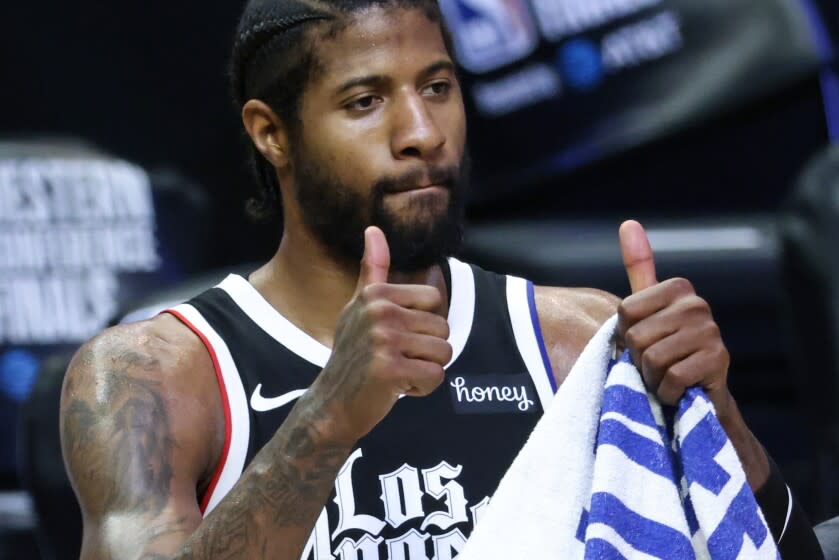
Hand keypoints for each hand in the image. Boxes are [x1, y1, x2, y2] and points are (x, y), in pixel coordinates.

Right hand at [309, 226, 451, 443]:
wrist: (332, 403)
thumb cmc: (352, 354)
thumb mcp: (359, 308)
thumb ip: (373, 270)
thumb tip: (374, 229)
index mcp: (376, 294)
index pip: (434, 299)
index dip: (423, 324)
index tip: (397, 338)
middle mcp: (379, 312)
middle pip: (443, 327)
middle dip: (427, 350)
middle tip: (396, 360)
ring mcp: (383, 340)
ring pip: (444, 352)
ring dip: (426, 369)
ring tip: (398, 373)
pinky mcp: (389, 370)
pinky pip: (436, 376)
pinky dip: (423, 388)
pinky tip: (397, 388)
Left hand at [615, 220, 731, 416]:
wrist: (697, 397)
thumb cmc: (666, 351)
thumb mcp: (647, 310)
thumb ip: (639, 268)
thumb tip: (628, 223)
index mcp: (679, 288)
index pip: (624, 313)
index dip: (625, 337)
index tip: (645, 342)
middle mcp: (697, 304)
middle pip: (637, 337)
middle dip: (639, 361)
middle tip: (657, 365)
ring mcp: (711, 332)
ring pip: (652, 358)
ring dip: (652, 378)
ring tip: (668, 377)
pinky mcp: (719, 361)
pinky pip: (671, 377)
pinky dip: (668, 392)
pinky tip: (679, 390)